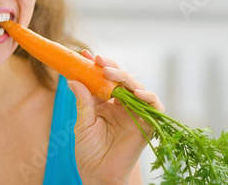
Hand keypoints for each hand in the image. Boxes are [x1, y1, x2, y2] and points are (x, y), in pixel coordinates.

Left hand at [70, 50, 163, 184]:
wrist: (98, 175)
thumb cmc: (89, 152)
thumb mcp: (83, 123)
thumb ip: (83, 102)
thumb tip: (72, 79)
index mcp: (106, 103)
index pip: (103, 79)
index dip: (96, 66)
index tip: (85, 54)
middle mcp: (122, 105)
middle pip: (121, 80)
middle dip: (110, 67)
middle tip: (98, 59)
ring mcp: (136, 112)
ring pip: (136, 87)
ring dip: (124, 77)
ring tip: (108, 72)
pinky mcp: (148, 123)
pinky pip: (154, 106)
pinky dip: (148, 97)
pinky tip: (135, 92)